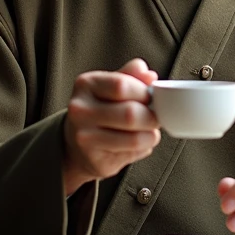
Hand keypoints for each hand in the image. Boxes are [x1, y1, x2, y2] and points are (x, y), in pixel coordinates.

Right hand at [63, 58, 159, 195]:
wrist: (78, 145)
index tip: (152, 96)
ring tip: (149, 131)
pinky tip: (138, 143)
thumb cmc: (100, 110)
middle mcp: (80, 110)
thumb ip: (130, 76)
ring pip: (134, 138)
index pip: (121, 85)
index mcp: (86, 84)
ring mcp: (84, 137)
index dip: (144, 92)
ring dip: (151, 135)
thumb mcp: (111, 86)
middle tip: (157, 116)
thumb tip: (149, 75)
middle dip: (152, 116)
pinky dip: (143, 148)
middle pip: (130, 114)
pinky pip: (131, 153)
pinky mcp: (94, 159)